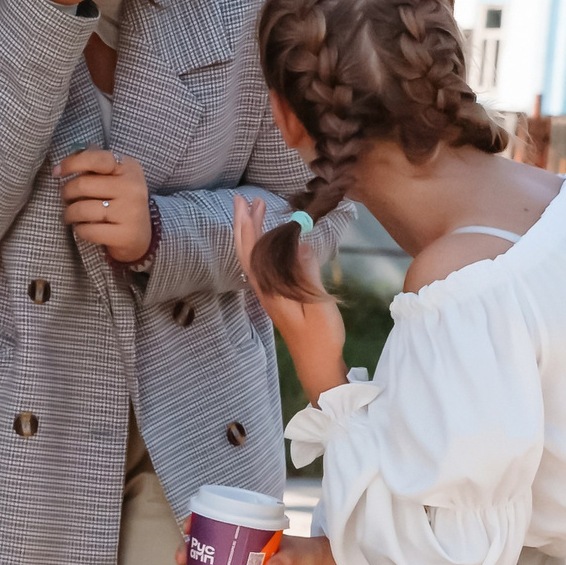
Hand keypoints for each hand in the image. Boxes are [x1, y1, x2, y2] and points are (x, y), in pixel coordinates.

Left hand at [58, 149, 150, 262]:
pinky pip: (88, 230)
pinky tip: (83, 227)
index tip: (57, 172)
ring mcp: (130, 212)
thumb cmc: (120, 201)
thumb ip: (94, 162)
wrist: (142, 234)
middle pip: (82, 185)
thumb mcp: (114, 177)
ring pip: (82, 209)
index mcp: (128, 167)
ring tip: (71, 215)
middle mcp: (132, 187)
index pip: (96, 159)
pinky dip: (79, 230)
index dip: (71, 163)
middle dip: (66, 193)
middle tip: (66, 199)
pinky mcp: (125, 235)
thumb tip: (68, 157)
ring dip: (69, 214)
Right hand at [160, 526, 345, 564]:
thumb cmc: (307, 557)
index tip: (188, 528)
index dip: (199, 526)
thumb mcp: (298, 555)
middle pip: (204, 555)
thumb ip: (286, 559)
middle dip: (187, 555)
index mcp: (246, 539)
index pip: (216, 528)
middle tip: (181, 559)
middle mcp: (236, 558)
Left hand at [232, 195, 343, 377]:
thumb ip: (306, 273)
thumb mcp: (317, 304)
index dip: (248, 226)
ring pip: (254, 258)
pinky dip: (264, 247)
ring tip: (258, 211)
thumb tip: (298, 241)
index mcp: (270, 291)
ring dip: (253, 233)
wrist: (317, 365)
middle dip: (244, 223)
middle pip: (248, 252)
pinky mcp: (277, 299)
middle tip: (245, 198)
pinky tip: (272, 240)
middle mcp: (264, 291)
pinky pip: (264, 267)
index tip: (248, 202)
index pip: (252, 252)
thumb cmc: (320, 338)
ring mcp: (269, 295)